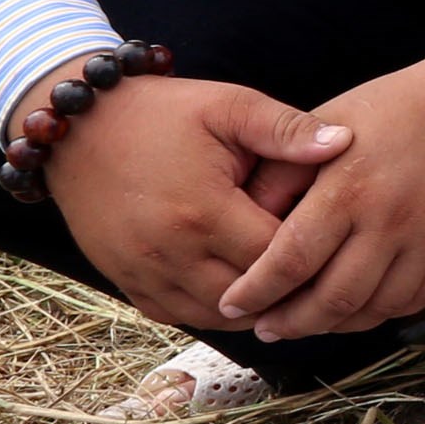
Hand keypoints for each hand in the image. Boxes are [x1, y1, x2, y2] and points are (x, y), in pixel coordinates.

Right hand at [37, 62, 357, 330]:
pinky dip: (216, 309)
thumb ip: (286, 129)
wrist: (79, 128)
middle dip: (291, 287)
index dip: (314, 253)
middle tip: (326, 270)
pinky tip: (243, 286)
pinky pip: (182, 316)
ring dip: (256, 305)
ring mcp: (144, 275)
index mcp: (203, 212)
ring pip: (219, 317)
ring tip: (290, 281)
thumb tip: (345, 142)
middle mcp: (171, 254)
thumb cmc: (161, 113)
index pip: (278, 258)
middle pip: (253, 298)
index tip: (339, 240)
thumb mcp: (227, 106)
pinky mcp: (128, 284)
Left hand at [214, 55, 424, 343]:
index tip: (232, 305)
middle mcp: (390, 221)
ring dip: (334, 325)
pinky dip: (379, 314)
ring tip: (307, 324)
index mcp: (350, 188)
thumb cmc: (391, 110)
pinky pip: (412, 301)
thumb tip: (245, 224)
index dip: (257, 291)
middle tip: (267, 328)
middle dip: (292, 322)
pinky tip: (356, 309)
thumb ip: (282, 175)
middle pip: (333, 298)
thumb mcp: (326, 125)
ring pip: (374, 309)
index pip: (292, 260)